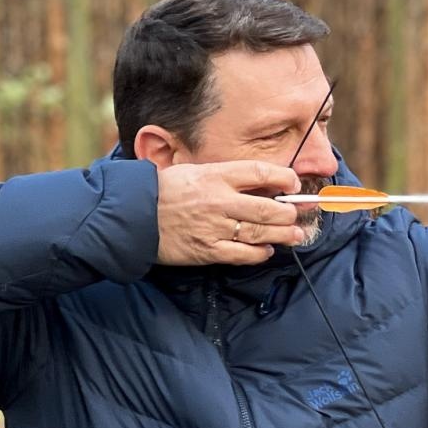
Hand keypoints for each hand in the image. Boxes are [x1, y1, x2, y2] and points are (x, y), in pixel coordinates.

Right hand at [155, 161, 304, 265]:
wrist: (131, 215)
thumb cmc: (164, 191)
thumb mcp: (194, 172)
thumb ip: (226, 177)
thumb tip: (262, 185)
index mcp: (214, 175)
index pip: (260, 172)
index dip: (285, 178)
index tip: (293, 184)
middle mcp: (217, 201)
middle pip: (267, 207)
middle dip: (289, 213)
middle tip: (296, 215)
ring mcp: (213, 227)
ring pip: (260, 232)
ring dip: (283, 235)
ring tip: (295, 235)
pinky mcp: (206, 250)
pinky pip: (242, 255)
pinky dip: (259, 253)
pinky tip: (267, 250)